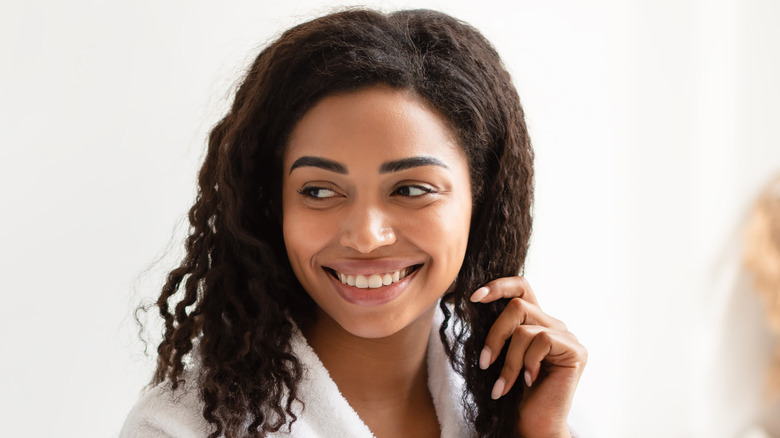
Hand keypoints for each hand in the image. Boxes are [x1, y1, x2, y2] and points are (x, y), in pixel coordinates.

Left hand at [470, 276, 586, 437]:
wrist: (533, 424)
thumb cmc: (514, 393)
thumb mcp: (500, 354)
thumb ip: (500, 330)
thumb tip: (476, 301)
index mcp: (536, 322)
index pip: (521, 287)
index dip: (498, 286)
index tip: (475, 297)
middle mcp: (554, 324)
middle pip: (516, 307)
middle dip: (495, 335)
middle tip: (484, 362)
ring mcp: (567, 337)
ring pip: (524, 329)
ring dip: (508, 360)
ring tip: (504, 384)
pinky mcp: (575, 350)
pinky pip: (540, 340)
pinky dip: (527, 363)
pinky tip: (530, 381)